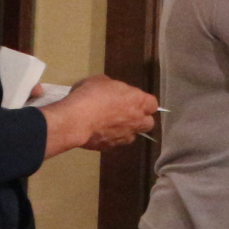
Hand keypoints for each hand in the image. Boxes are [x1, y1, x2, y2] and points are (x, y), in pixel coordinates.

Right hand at [40, 74, 158, 157]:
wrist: (76, 119)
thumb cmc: (91, 95)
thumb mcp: (101, 81)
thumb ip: (113, 88)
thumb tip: (111, 93)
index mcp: (138, 101)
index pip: (152, 104)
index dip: (144, 103)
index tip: (133, 100)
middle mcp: (136, 120)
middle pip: (148, 123)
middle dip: (140, 120)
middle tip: (126, 115)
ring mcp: (124, 136)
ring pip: (132, 135)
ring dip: (126, 131)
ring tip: (111, 125)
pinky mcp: (110, 147)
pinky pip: (115, 142)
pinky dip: (110, 138)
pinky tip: (99, 133)